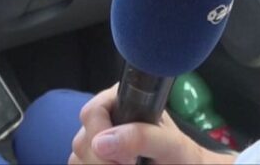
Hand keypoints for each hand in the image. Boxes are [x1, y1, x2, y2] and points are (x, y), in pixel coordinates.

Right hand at [69, 85, 230, 164]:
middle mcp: (103, 118)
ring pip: (77, 159)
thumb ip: (142, 137)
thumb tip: (101, 142)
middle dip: (104, 161)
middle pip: (81, 140)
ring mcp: (95, 141)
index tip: (127, 158)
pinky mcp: (93, 160)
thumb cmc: (181, 155)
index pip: (92, 112)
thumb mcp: (171, 145)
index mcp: (120, 100)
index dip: (103, 136)